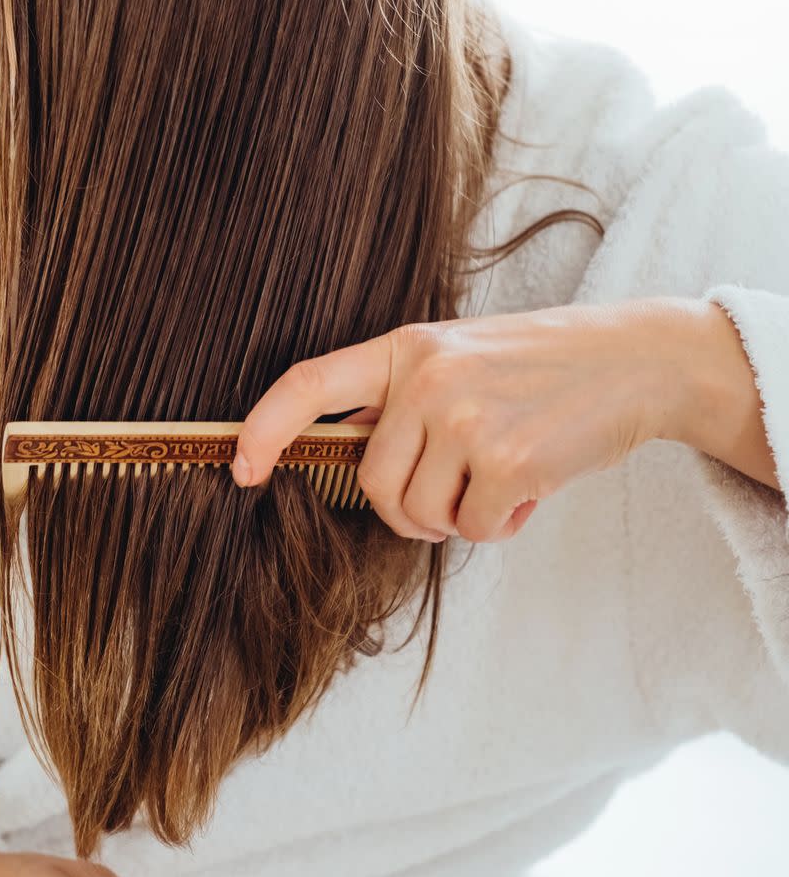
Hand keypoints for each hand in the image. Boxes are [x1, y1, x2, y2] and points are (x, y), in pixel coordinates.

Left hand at [232, 300, 680, 543]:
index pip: (310, 385)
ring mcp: (465, 416)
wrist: (635, 361)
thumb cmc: (544, 370)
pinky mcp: (506, 459)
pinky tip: (531, 485)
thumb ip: (404, 402)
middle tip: (460, 491)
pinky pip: (474, 528)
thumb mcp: (461, 360)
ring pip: (420, 514)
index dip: (264, 429)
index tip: (241, 468)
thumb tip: (352, 459)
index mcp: (408, 348)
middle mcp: (427, 378)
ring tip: (503, 475)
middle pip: (374, 484)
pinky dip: (501, 523)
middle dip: (412, 509)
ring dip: (460, 516)